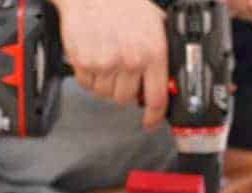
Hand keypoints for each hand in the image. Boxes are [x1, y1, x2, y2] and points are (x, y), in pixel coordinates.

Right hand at [52, 0, 168, 128]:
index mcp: (152, 52)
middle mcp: (130, 60)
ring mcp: (106, 64)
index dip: (154, 116)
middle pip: (125, 99)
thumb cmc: (123, 3)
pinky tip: (94, 56)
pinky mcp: (84, 63)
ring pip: (105, 94)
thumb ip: (161, 53)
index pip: (156, 98)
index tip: (150, 122)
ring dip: (106, 83)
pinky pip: (87, 85)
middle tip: (121, 74)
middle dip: (124, 90)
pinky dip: (89, 76)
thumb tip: (166, 80)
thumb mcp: (155, 24)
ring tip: (107, 59)